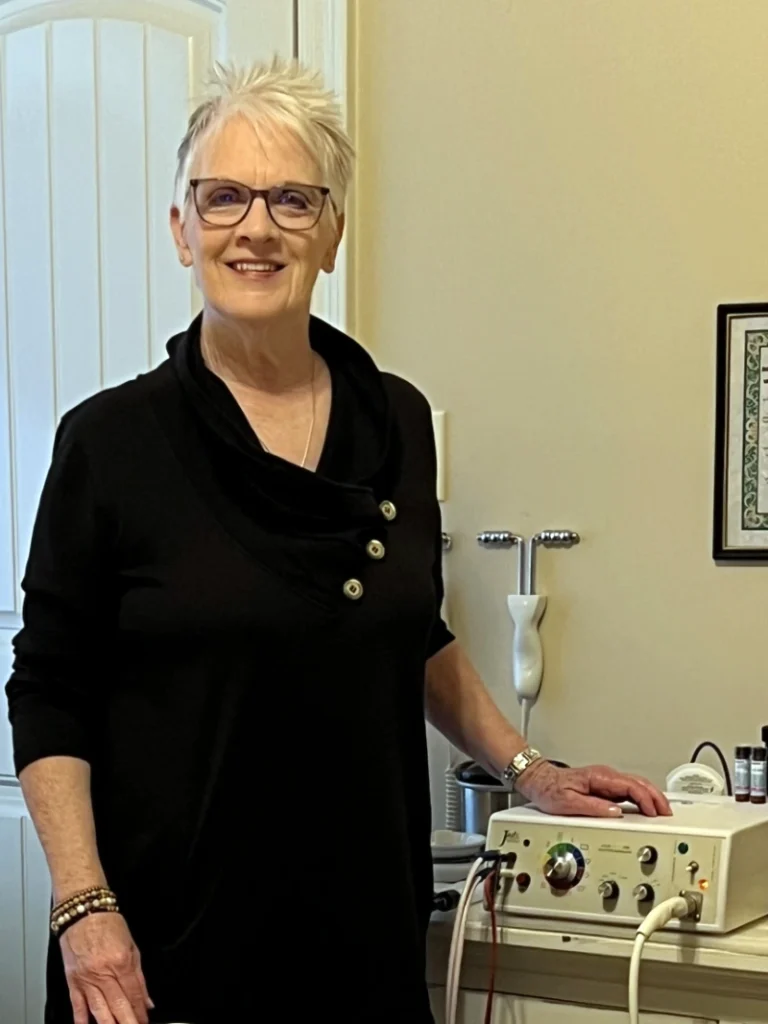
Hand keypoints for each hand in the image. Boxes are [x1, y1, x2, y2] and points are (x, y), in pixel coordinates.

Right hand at [61, 912, 152, 1023]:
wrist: (82, 912)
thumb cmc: (107, 923)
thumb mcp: (131, 945)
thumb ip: (139, 975)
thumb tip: (146, 998)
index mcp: (121, 962)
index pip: (134, 993)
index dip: (141, 1011)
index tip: (145, 1021)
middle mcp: (103, 973)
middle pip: (118, 1005)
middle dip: (128, 1021)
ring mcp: (87, 979)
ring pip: (99, 1010)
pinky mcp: (73, 981)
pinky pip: (77, 1006)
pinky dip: (82, 1020)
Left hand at [516, 761, 671, 817]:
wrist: (540, 781)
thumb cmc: (551, 790)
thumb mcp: (568, 802)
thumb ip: (593, 808)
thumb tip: (615, 813)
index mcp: (599, 778)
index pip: (630, 786)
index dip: (645, 799)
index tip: (654, 813)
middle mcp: (605, 776)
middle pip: (639, 783)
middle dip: (656, 797)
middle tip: (667, 812)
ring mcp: (606, 780)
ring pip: (636, 785)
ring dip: (651, 797)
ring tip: (662, 811)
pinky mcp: (604, 786)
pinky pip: (628, 790)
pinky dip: (641, 798)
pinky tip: (646, 808)